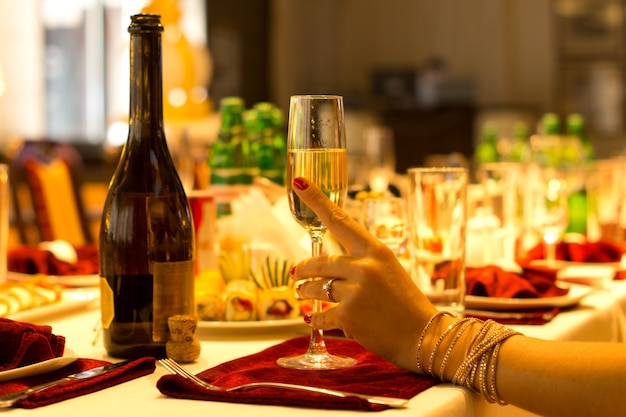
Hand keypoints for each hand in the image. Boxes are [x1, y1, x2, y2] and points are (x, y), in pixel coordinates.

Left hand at [291, 177, 437, 370]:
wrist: (425, 335)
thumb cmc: (406, 302)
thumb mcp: (389, 270)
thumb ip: (361, 262)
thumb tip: (329, 265)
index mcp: (375, 250)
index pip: (340, 220)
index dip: (316, 200)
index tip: (299, 183)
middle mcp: (364, 266)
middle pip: (319, 261)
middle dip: (303, 269)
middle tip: (295, 273)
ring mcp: (355, 291)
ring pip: (316, 288)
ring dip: (306, 292)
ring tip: (303, 294)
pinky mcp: (349, 316)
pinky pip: (321, 315)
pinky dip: (315, 319)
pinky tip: (313, 320)